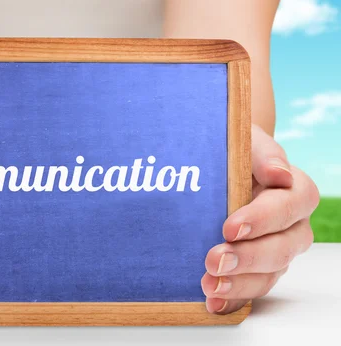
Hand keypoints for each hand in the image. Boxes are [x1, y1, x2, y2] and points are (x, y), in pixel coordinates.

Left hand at [202, 124, 319, 313]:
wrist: (219, 168)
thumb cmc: (236, 153)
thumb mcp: (246, 142)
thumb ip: (262, 154)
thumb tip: (280, 173)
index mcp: (294, 191)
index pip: (288, 206)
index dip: (262, 219)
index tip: (229, 227)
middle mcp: (291, 226)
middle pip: (282, 248)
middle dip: (247, 257)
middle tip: (214, 260)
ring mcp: (275, 251)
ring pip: (269, 274)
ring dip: (239, 284)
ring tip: (209, 285)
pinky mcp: (256, 269)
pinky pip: (250, 289)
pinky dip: (232, 300)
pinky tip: (212, 303)